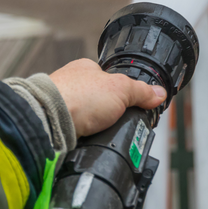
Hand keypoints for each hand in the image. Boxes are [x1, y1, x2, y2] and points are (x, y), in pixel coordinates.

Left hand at [49, 59, 166, 136]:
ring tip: (103, 134)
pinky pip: (74, 131)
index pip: (109, 79)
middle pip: (98, 100)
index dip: (122, 93)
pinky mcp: (54, 123)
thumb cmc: (77, 97)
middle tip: (118, 123)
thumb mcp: (121, 89)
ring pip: (85, 117)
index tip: (131, 106)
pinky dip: (83, 136)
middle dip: (108, 114)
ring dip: (95, 126)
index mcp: (85, 69)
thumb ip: (141, 91)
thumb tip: (157, 93)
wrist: (49, 120)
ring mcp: (61, 104)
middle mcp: (70, 84)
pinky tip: (88, 139)